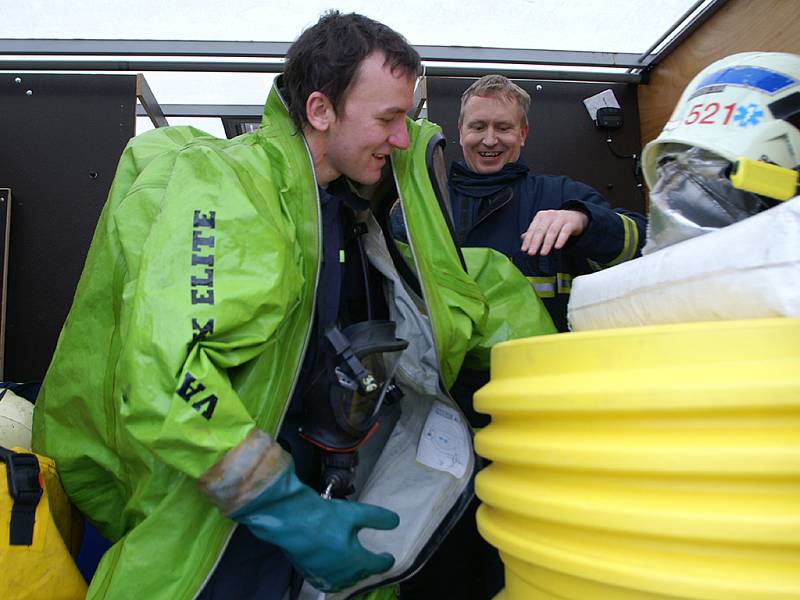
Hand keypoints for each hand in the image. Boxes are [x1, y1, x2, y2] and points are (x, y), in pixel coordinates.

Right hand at [229, 463, 398, 591]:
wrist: (291, 520)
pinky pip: (327, 582)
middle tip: (372, 562)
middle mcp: (341, 574)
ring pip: (344, 582)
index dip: (385, 561)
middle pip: (360, 576)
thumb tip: (395, 522)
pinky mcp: (308, 573)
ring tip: (355, 569)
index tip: (388, 557)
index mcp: (356, 561)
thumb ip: (378, 518)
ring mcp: (324, 576)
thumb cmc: (324, 517)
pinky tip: (333, 572)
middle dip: (368, 569)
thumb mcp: (356, 513)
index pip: (377, 565)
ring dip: (352, 576)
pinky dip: (334, 579)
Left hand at [520, 209, 588, 255]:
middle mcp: (549, 216)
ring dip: (547, 243)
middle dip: (535, 243)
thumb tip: (522, 238)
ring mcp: (560, 218)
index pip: (532, 229)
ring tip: (543, 253)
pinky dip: (561, 239)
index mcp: (541, 216)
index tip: (524, 249)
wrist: (575, 216)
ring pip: (552, 231)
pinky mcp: (570, 223)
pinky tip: (557, 247)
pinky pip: (565, 232)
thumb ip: (534, 232)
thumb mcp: (544, 226)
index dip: (528, 240)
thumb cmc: (556, 223)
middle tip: (531, 253)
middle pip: (541, 230)